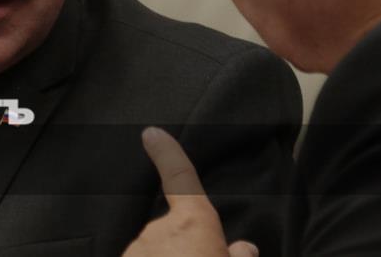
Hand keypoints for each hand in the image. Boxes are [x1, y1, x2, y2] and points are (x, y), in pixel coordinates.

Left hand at [123, 127, 259, 256]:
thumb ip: (238, 256)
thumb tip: (245, 249)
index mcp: (193, 224)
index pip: (180, 178)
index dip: (167, 154)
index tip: (152, 134)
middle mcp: (158, 231)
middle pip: (171, 231)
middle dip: (183, 249)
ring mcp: (135, 249)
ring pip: (154, 252)